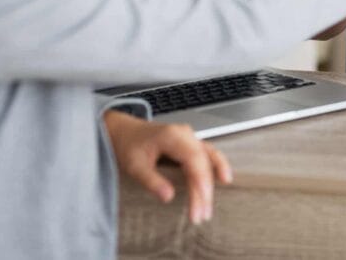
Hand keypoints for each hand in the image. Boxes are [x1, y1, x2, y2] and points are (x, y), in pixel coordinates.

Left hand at [103, 110, 231, 224]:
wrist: (123, 131)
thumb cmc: (128, 145)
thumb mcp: (134, 165)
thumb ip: (151, 180)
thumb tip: (168, 197)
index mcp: (172, 136)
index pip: (194, 157)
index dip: (201, 179)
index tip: (202, 199)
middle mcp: (186, 135)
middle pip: (204, 161)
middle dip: (205, 189)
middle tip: (203, 214)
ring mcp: (190, 138)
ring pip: (210, 157)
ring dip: (213, 180)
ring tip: (211, 204)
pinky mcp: (191, 144)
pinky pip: (208, 156)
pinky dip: (215, 169)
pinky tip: (222, 180)